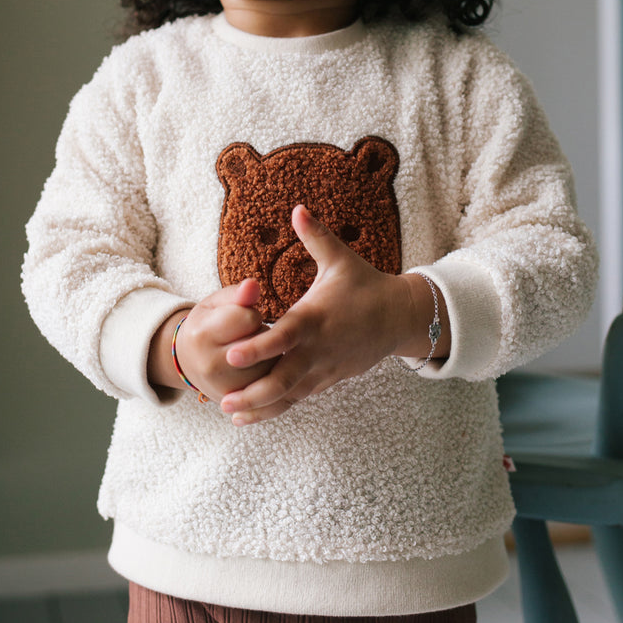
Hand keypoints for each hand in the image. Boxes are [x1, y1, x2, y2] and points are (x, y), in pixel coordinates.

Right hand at [169, 278, 278, 403]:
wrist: (189, 361)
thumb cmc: (209, 324)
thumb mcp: (217, 303)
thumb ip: (237, 294)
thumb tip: (253, 285)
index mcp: (202, 335)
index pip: (249, 318)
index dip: (252, 314)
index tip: (242, 317)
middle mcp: (210, 366)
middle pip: (261, 345)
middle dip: (261, 336)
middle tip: (246, 335)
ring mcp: (223, 389)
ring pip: (269, 367)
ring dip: (268, 357)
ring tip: (251, 352)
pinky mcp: (236, 403)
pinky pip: (268, 388)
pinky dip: (269, 375)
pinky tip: (256, 367)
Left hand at [220, 205, 445, 425]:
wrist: (400, 318)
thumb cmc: (366, 285)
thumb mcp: (341, 259)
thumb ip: (315, 236)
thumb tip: (297, 208)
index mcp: (314, 318)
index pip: (283, 337)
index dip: (257, 348)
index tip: (231, 355)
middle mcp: (317, 348)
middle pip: (283, 377)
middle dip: (253, 391)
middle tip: (222, 400)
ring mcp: (324, 368)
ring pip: (291, 393)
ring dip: (262, 406)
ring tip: (231, 413)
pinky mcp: (328, 378)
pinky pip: (300, 397)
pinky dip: (277, 407)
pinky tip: (251, 415)